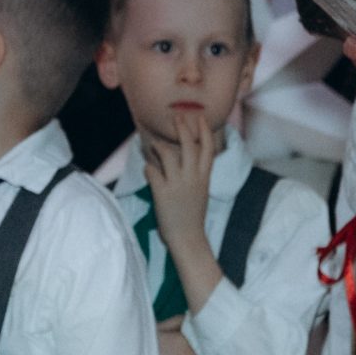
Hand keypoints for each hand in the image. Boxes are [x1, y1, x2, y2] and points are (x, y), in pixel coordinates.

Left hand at [144, 111, 220, 250]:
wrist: (188, 237)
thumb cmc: (192, 214)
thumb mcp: (200, 190)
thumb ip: (195, 174)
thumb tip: (184, 158)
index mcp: (204, 177)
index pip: (208, 148)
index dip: (205, 131)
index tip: (201, 118)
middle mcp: (193, 177)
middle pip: (189, 145)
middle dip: (183, 128)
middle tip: (177, 117)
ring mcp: (177, 184)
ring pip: (168, 154)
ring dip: (159, 146)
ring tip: (154, 143)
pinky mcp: (162, 192)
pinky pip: (152, 171)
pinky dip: (148, 168)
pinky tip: (147, 169)